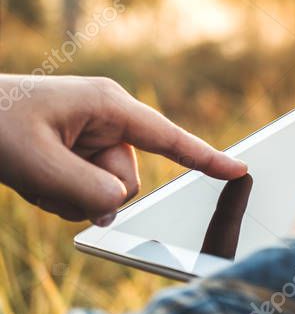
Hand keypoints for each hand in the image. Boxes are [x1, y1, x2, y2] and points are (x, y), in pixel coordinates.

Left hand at [0, 75, 246, 224]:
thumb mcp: (36, 163)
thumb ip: (86, 190)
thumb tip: (115, 207)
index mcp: (109, 105)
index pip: (169, 138)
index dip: (206, 157)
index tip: (241, 170)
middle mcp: (109, 119)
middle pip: (128, 181)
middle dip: (91, 192)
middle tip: (48, 181)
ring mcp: (93, 136)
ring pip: (107, 193)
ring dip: (69, 196)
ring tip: (34, 176)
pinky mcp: (79, 152)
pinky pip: (87, 192)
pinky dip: (60, 194)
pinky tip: (33, 177)